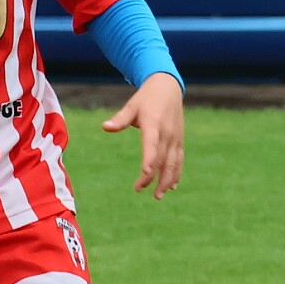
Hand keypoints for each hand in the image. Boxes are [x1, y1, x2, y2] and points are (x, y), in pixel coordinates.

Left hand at [101, 71, 183, 199]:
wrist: (168, 88)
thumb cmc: (145, 98)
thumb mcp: (131, 105)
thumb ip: (120, 119)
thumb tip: (105, 127)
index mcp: (153, 124)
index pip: (152, 145)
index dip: (149, 160)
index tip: (145, 173)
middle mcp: (167, 133)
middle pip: (161, 159)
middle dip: (152, 176)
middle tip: (139, 190)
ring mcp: (175, 138)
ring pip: (173, 163)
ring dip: (167, 180)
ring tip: (158, 196)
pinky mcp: (179, 140)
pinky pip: (179, 160)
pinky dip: (176, 173)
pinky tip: (172, 186)